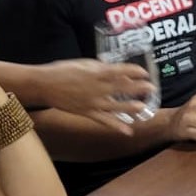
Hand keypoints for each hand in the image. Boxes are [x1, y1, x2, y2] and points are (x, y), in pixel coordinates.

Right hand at [38, 60, 156, 135]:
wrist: (44, 84)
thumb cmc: (63, 70)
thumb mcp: (84, 63)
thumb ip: (101, 67)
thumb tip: (117, 70)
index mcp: (97, 72)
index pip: (121, 71)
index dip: (134, 72)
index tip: (145, 72)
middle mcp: (97, 88)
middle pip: (122, 88)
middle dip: (138, 88)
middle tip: (152, 88)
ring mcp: (93, 102)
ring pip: (116, 106)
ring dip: (131, 107)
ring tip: (143, 107)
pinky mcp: (87, 112)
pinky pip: (104, 120)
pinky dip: (116, 126)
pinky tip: (128, 131)